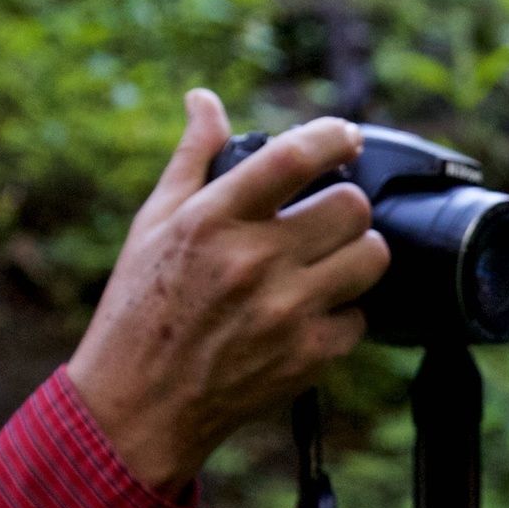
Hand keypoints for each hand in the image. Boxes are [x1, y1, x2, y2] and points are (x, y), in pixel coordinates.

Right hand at [65, 91, 390, 491]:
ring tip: (325, 263)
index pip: (294, 157)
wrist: (138, 407)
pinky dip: (342, 314)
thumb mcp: (153, 224)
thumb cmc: (140, 309)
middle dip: (345, 205)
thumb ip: (191, 158)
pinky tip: (309, 314)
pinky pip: (360, 317)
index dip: (333, 136)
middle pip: (352, 206)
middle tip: (325, 218)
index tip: (345, 137)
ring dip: (356, 255)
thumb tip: (204, 100)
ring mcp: (285, 312)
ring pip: (371, 258)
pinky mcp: (307, 357)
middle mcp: (253, 262)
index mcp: (213, 220)